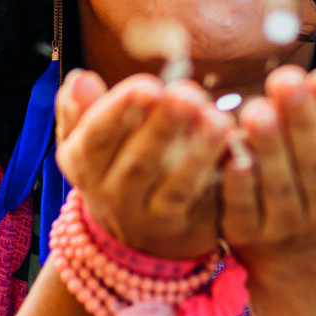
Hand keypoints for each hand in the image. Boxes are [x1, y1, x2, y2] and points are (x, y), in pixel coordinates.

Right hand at [55, 70, 230, 259]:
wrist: (138, 236)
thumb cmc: (116, 166)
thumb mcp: (90, 142)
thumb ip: (82, 109)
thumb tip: (80, 79)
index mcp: (84, 164)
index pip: (96, 138)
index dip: (119, 111)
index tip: (149, 85)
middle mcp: (112, 195)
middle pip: (138, 163)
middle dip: (163, 127)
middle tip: (187, 95)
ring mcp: (149, 216)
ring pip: (175, 186)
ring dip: (198, 153)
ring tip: (218, 120)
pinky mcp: (184, 227)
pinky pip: (202, 202)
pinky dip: (216, 176)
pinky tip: (235, 151)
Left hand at [219, 65, 315, 261]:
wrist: (290, 233)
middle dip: (303, 120)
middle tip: (286, 80)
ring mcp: (287, 223)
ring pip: (280, 186)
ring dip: (270, 147)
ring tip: (257, 109)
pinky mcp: (249, 232)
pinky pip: (244, 209)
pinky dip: (239, 184)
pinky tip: (232, 155)